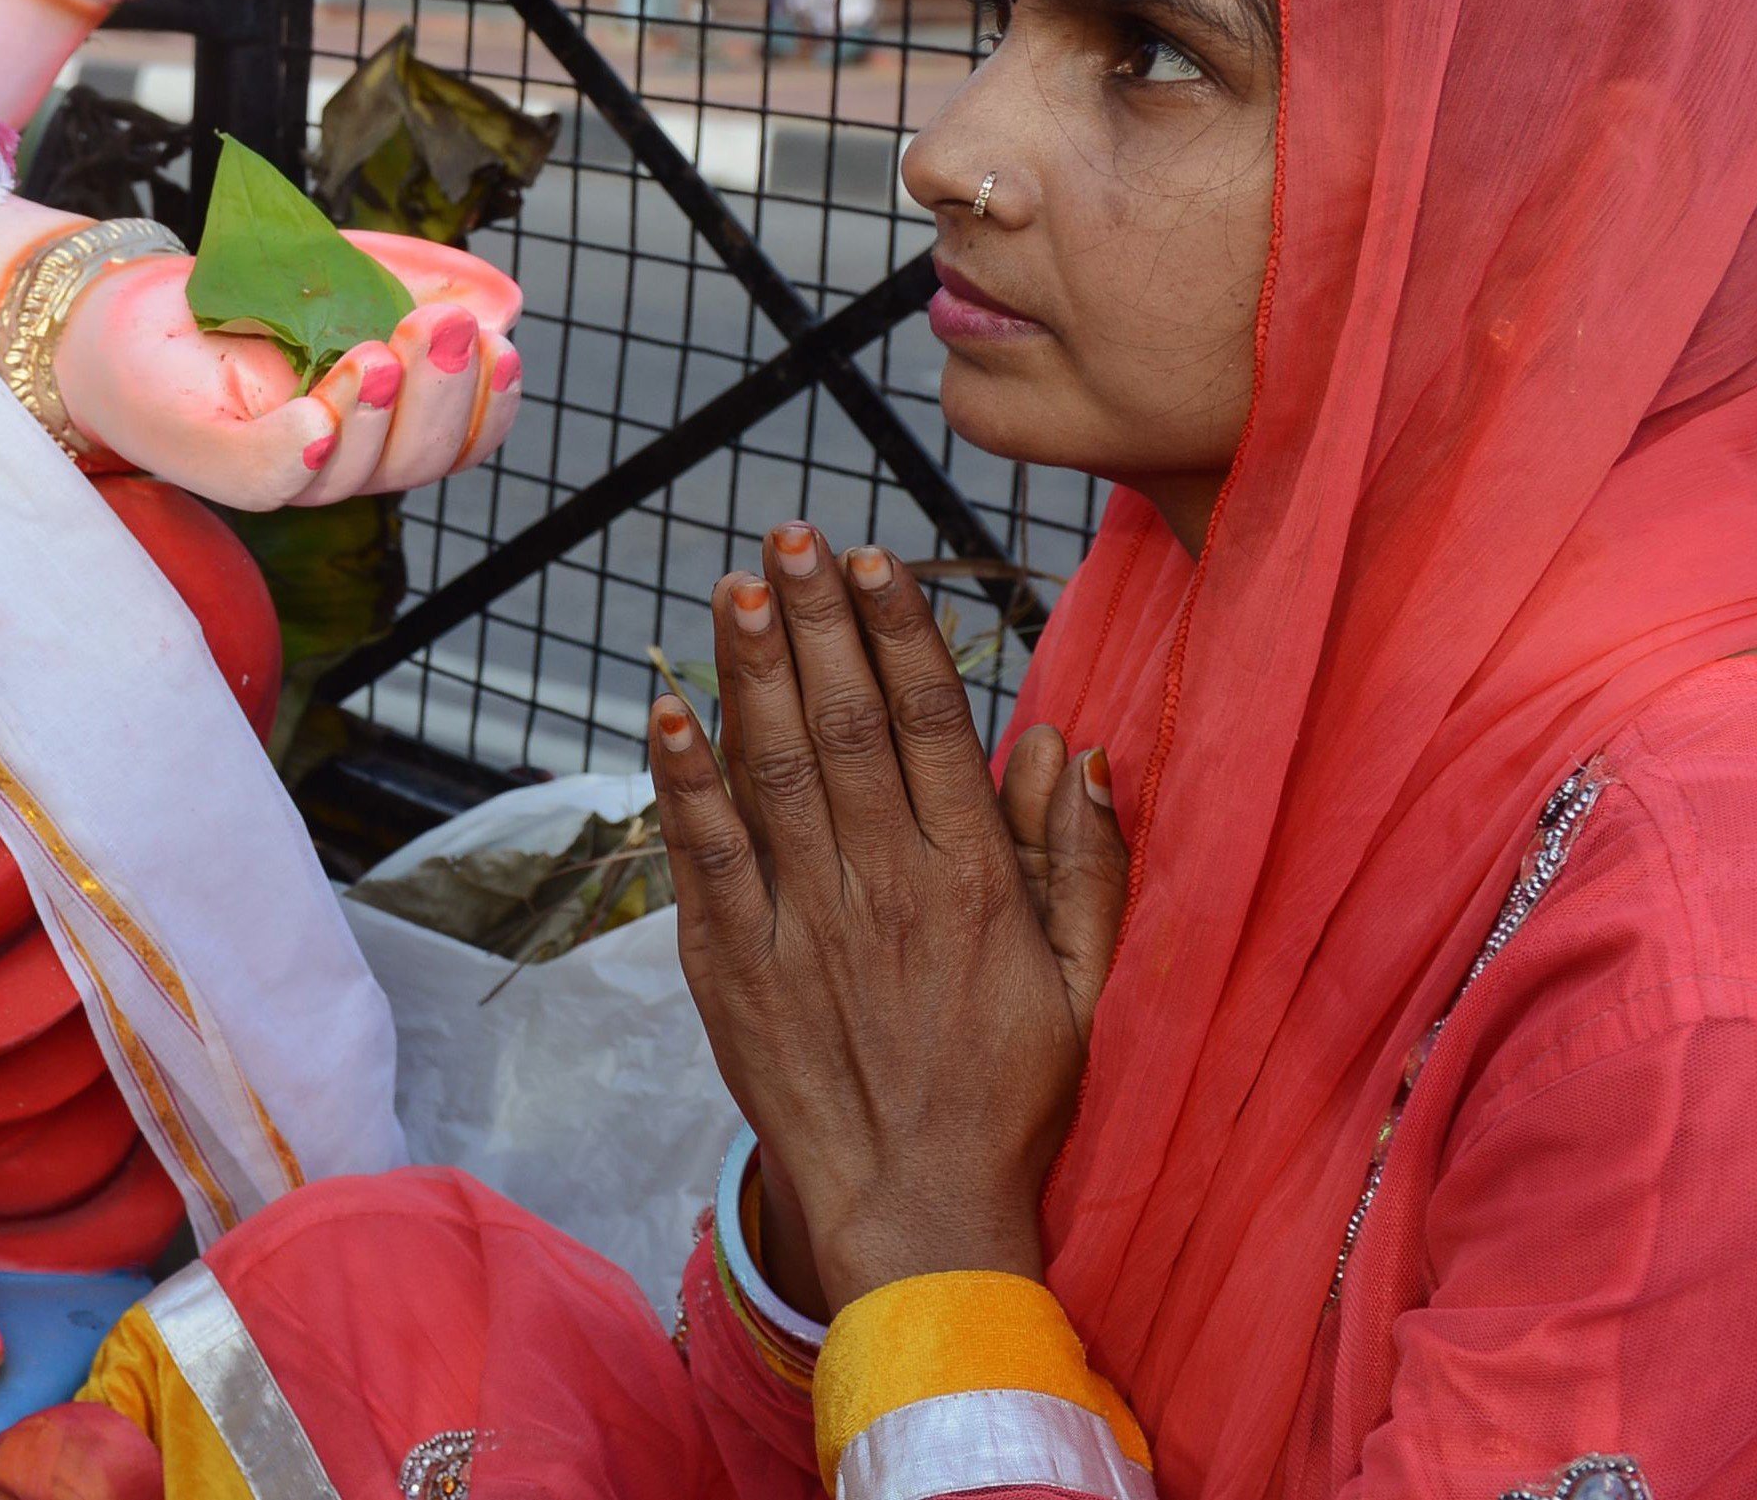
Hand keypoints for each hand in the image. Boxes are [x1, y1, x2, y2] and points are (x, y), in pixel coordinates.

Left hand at [53, 234, 524, 509]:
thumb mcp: (349, 272)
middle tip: (445, 328)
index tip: (500, 343)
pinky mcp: (213, 461)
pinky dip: (301, 449)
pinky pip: (269, 475)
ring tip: (381, 351)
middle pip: (418, 460)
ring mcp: (277, 469)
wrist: (129, 310)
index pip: (462, 438)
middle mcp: (339, 460)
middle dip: (442, 395)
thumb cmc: (244, 298)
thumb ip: (425, 280)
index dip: (491, 402)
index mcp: (384, 424)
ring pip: (351, 471)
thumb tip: (505, 302)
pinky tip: (319, 418)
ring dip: (375, 412)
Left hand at [649, 523, 1127, 1313]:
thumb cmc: (1013, 1100)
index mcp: (973, 882)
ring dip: (748, 674)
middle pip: (840, 725)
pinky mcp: (735, 969)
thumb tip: (1075, 750)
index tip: (874, 562)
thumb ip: (1085, 864)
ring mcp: (803, 926)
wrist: (920, 1217)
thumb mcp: (1089, 987)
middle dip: (813, 622)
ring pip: (771, 772)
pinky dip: (683, 783)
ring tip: (731, 590)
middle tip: (788, 538)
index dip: (898, 636)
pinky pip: (705, 858)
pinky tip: (667, 715)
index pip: (930, 727)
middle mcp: (884, 887)